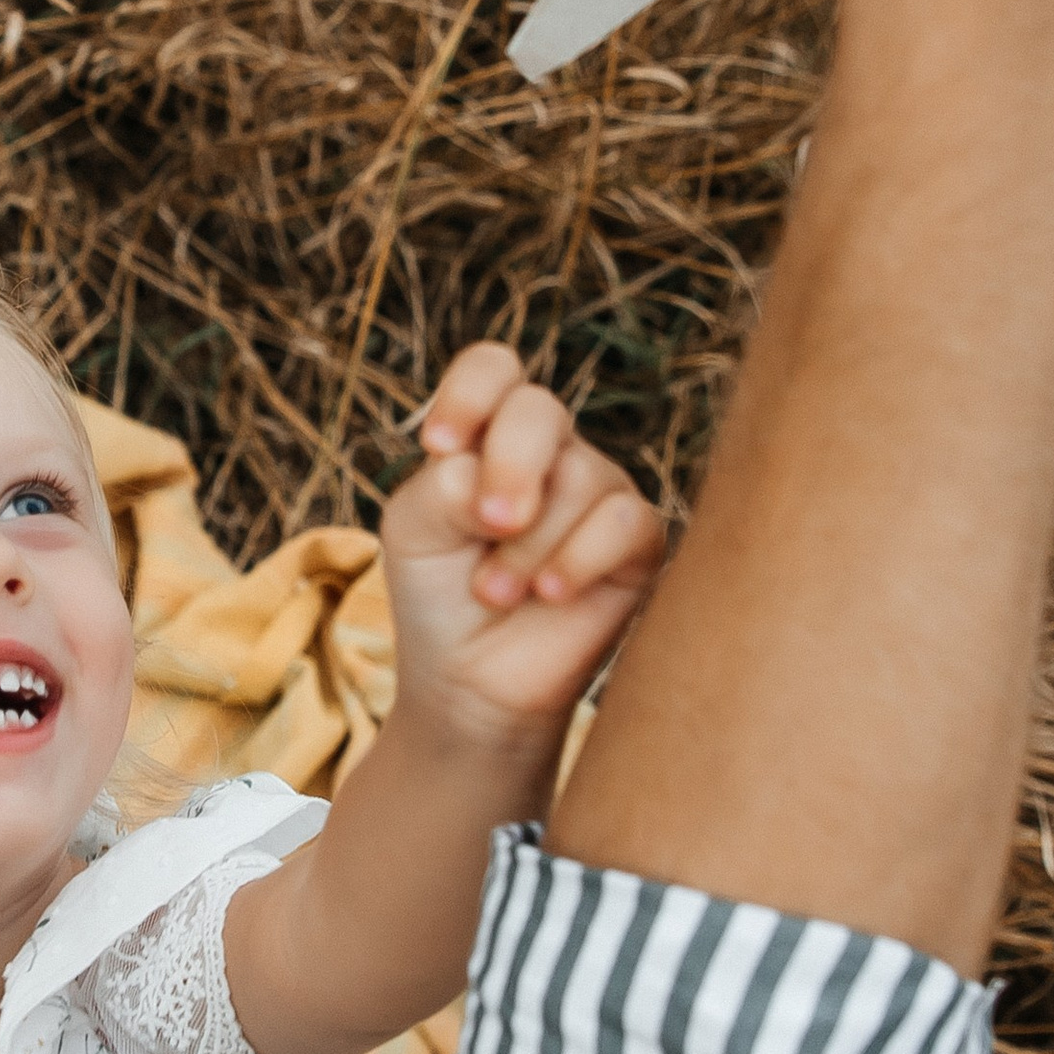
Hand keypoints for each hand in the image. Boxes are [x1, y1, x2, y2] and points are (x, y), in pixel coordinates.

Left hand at [381, 346, 664, 755]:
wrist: (471, 683)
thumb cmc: (439, 596)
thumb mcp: (415, 529)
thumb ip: (446, 484)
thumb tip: (504, 479)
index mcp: (488, 433)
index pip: (494, 369)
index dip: (469, 393)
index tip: (438, 447)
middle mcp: (550, 451)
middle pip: (539, 410)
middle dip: (509, 467)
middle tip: (489, 525)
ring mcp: (597, 491)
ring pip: (579, 476)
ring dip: (526, 545)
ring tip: (497, 591)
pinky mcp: (638, 542)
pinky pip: (624, 520)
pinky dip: (577, 559)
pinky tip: (549, 595)